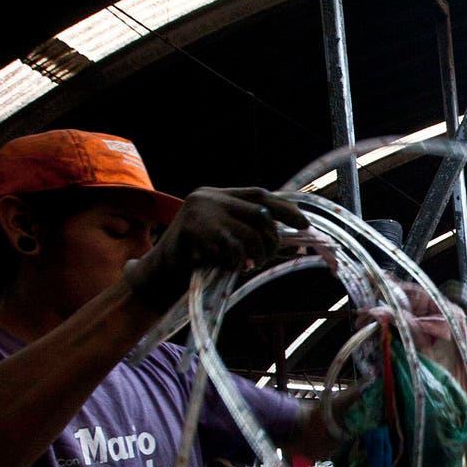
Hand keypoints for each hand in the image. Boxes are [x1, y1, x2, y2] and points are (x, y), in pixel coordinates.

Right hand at [123, 187, 307, 308]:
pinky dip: (238, 259)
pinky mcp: (192, 229)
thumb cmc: (199, 258)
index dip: (285, 209)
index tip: (305, 224)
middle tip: (269, 256)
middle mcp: (209, 197)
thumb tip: (295, 243)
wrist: (162, 272)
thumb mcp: (229, 240)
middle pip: (260, 212)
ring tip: (250, 264)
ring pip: (250, 231)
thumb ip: (255, 235)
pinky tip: (231, 266)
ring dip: (258, 253)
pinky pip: (231, 245)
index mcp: (219, 195)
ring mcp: (200, 211)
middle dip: (273, 238)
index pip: (260, 195)